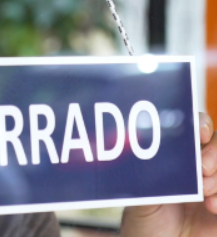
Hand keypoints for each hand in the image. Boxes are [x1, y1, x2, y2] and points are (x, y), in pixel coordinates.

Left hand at [121, 112, 216, 236]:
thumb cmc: (146, 225)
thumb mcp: (142, 200)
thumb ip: (150, 178)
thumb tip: (142, 153)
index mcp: (180, 157)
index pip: (198, 129)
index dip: (202, 125)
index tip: (200, 132)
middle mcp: (203, 169)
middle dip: (214, 153)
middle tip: (201, 169)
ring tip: (206, 197)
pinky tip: (214, 209)